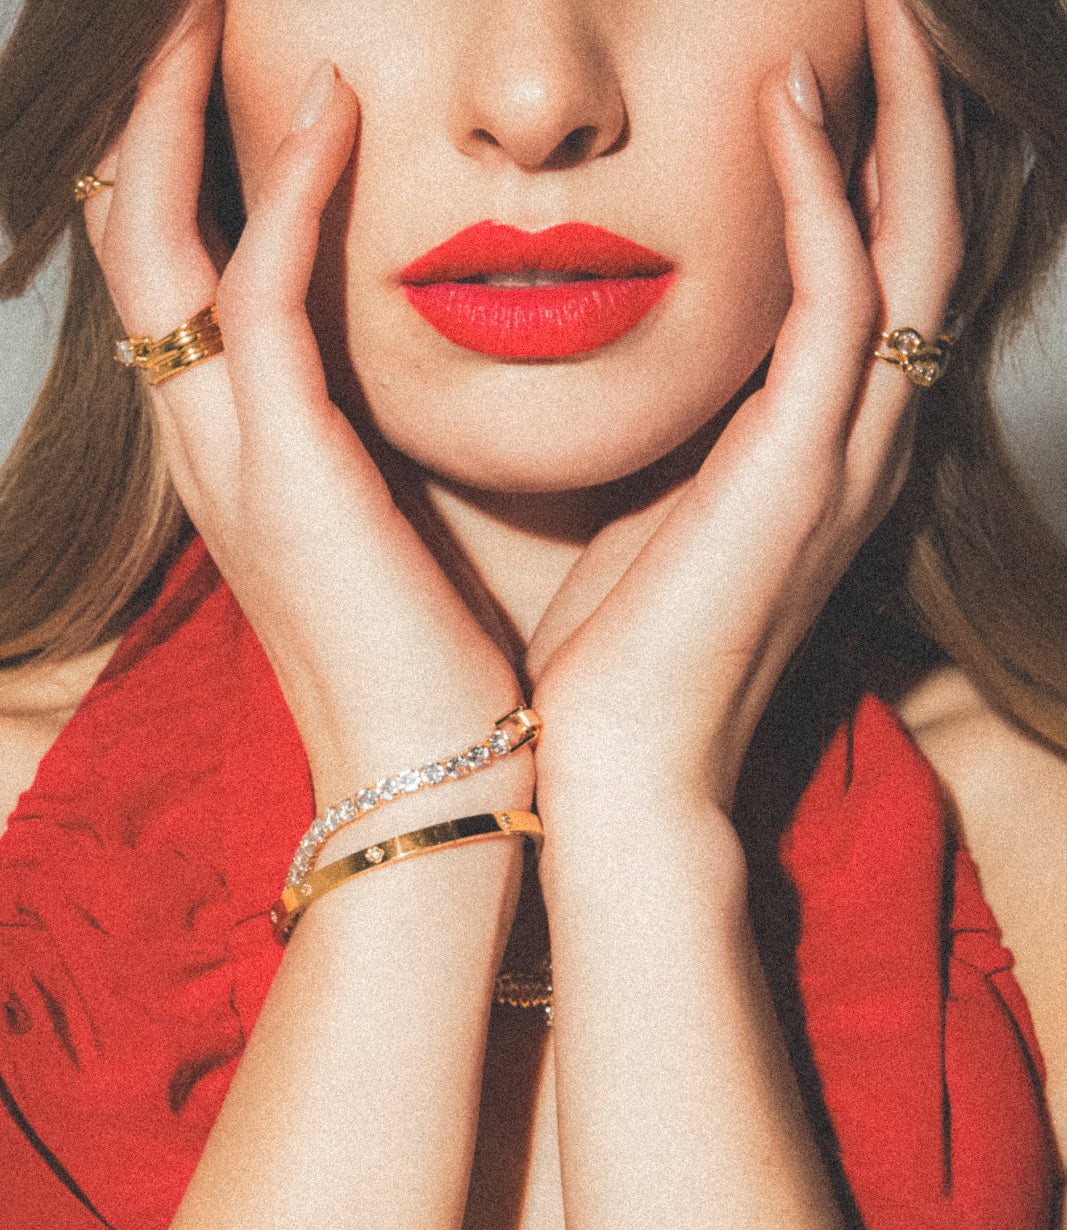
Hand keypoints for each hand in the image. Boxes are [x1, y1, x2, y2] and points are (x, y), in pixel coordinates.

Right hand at [82, 0, 519, 800]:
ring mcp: (231, 455)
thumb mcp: (404, 533)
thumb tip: (452, 381)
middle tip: (200, 15)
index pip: (189, 287)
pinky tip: (333, 103)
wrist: (438, 780)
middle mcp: (209, 446)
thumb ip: (396, 446)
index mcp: (244, 461)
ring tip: (221, 14)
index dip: (195, 176)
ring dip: (184, 115)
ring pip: (159, 242)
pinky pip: (259, 287)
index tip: (258, 86)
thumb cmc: (442, 667)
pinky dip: (286, 186)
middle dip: (155, 118)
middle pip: (136, 243)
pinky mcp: (286, 467)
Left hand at [529, 0, 962, 807]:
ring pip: (906, 250)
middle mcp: (853, 447)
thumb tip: (647, 361)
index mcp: (811, 456)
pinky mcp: (800, 468)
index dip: (859, 176)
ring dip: (890, 125)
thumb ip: (678, 430)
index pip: (864, 285)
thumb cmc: (616, 652)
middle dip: (906, 124)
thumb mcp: (653, 510)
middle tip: (877, 13)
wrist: (616, 765)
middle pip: (917, 246)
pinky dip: (818, 192)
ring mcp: (842, 458)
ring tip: (864, 16)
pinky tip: (788, 101)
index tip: (815, 78)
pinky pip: (836, 294)